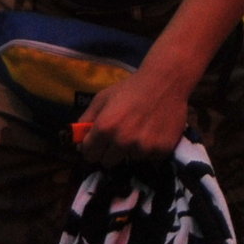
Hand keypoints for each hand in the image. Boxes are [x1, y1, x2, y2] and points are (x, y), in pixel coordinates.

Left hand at [72, 60, 197, 168]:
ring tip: (140, 131)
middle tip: (120, 136)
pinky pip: (149, 159)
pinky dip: (149, 149)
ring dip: (131, 150)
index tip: (99, 143)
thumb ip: (86, 120)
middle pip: (107, 162)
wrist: (166, 81)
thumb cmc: (131, 88)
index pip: (89, 155)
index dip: (92, 148)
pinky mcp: (161, 151)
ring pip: (129, 160)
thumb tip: (78, 142)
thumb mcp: (102, 98)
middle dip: (110, 151)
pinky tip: (153, 133)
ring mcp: (143, 148)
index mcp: (105, 128)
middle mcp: (123, 141)